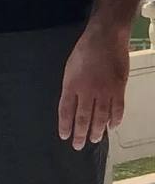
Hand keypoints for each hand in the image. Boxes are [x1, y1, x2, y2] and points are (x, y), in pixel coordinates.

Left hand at [58, 22, 129, 149]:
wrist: (105, 38)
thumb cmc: (85, 51)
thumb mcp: (70, 69)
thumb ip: (71, 88)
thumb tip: (72, 105)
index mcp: (71, 85)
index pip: (65, 111)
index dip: (65, 125)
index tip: (64, 136)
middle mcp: (86, 91)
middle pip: (82, 117)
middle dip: (80, 134)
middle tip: (78, 146)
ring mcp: (104, 91)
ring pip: (100, 117)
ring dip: (97, 130)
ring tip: (94, 140)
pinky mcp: (118, 89)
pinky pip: (117, 109)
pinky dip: (115, 119)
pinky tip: (112, 126)